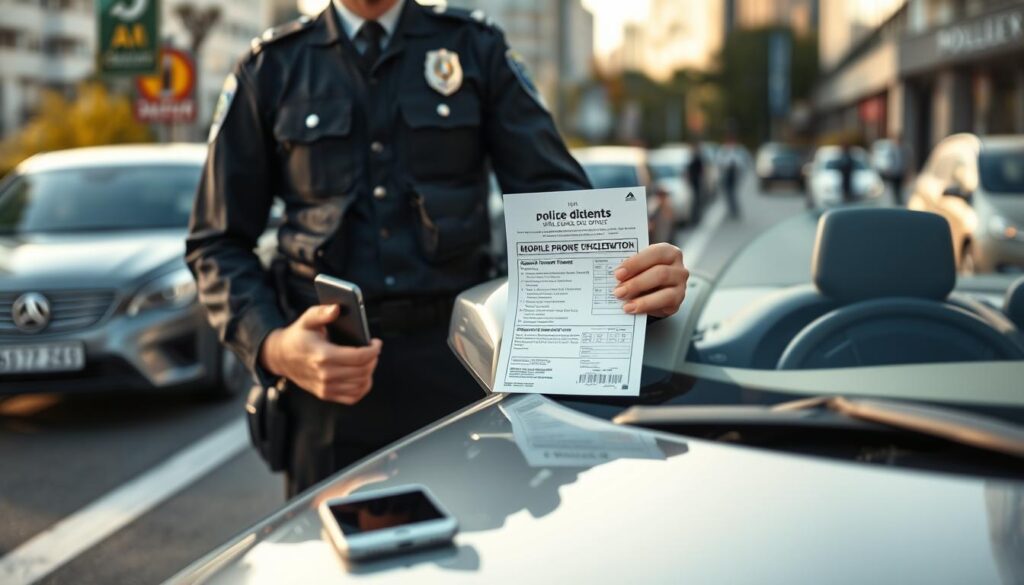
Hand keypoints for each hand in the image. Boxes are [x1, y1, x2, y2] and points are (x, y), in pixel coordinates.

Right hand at [259, 305, 381, 404]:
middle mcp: (325, 374)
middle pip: (362, 371)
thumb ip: (322, 312)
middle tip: (374, 350)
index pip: (359, 356)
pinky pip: (352, 397)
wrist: (280, 357)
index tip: (377, 342)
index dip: (373, 349)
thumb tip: (337, 309)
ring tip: (369, 361)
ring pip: (360, 385)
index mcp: (323, 355)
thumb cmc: (298, 335)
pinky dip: (362, 388)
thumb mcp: (307, 319)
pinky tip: (364, 376)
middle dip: (373, 359)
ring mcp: (325, 387)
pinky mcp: (325, 394)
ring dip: (369, 372)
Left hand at [613, 243, 688, 317]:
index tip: (618, 273)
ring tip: (625, 304)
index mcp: (667, 252)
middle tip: (618, 291)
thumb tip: (613, 274)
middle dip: (636, 283)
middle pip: (660, 273)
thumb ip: (629, 266)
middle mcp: (678, 267)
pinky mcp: (678, 301)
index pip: (654, 253)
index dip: (635, 263)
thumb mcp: (637, 266)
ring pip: (665, 292)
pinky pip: (665, 304)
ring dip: (642, 299)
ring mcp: (681, 285)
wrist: (652, 291)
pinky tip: (633, 308)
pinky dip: (647, 307)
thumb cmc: (643, 273)